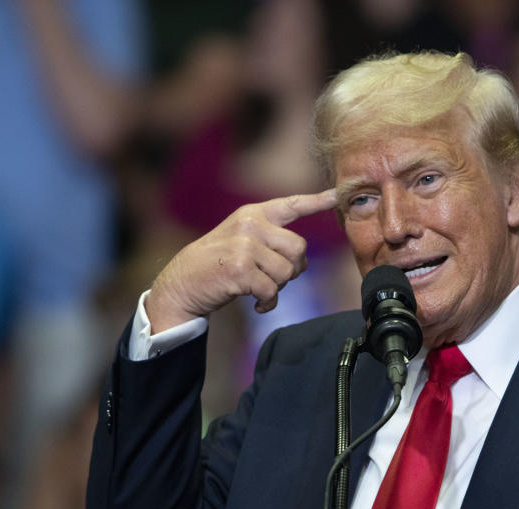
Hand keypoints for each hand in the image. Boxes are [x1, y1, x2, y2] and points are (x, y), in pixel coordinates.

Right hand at [145, 189, 337, 332]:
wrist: (181, 283)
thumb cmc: (217, 264)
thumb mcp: (240, 240)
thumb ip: (269, 238)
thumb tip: (301, 256)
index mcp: (253, 214)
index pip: (291, 204)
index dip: (317, 201)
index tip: (337, 195)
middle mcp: (250, 225)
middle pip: (299, 248)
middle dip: (294, 269)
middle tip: (276, 279)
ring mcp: (244, 246)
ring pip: (288, 271)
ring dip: (280, 288)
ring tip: (262, 290)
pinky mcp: (239, 269)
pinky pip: (272, 290)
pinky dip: (269, 302)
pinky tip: (258, 304)